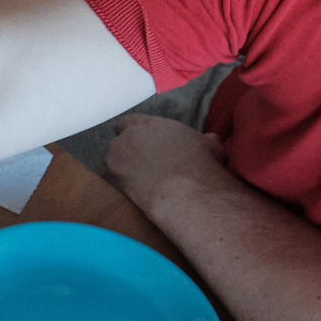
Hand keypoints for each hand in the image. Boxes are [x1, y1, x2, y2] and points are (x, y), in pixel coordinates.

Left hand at [101, 114, 229, 224]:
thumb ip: (202, 139)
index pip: (126, 123)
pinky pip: (110, 184)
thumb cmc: (199, 163)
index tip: (143, 145)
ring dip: (122, 171)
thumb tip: (210, 140)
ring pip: (112, 165)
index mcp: (143, 125)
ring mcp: (114, 161)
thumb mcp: (208, 143)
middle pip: (118, 145)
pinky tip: (133, 196)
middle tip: (144, 166)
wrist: (186, 192)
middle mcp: (124, 140)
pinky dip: (119, 188)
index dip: (134, 134)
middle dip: (128, 153)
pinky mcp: (111, 184)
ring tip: (140, 184)